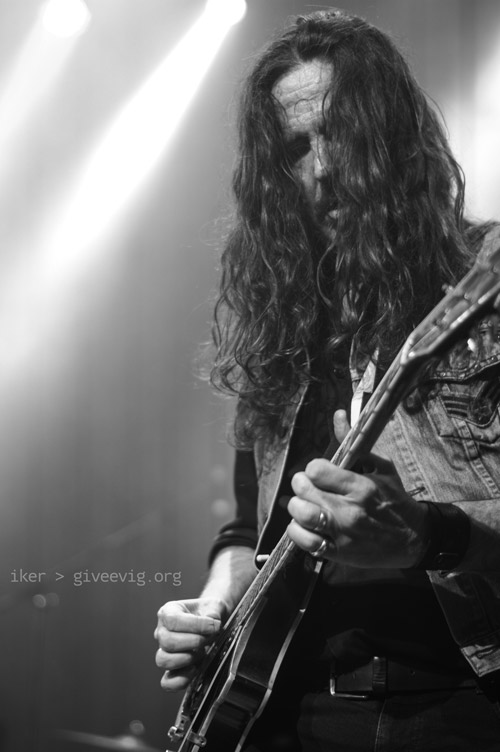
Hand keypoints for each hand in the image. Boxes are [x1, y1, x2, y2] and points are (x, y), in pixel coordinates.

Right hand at [154, 598, 226, 690]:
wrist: (213, 623)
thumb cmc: (210, 612)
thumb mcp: (214, 606)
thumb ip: (213, 613)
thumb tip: (212, 625)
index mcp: (168, 612)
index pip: (172, 620)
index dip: (195, 625)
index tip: (214, 626)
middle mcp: (162, 632)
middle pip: (167, 641)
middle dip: (194, 641)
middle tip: (209, 638)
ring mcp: (164, 651)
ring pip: (163, 660)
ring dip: (187, 658)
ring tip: (203, 651)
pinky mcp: (172, 670)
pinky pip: (167, 682)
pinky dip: (181, 679)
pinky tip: (196, 669)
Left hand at [286, 410, 427, 567]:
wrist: (414, 539)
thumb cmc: (395, 499)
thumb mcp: (381, 467)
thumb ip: (354, 442)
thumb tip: (339, 415)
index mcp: (361, 486)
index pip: (316, 470)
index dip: (312, 469)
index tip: (318, 473)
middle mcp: (350, 510)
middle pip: (304, 490)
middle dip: (300, 485)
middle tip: (306, 487)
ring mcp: (344, 533)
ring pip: (302, 515)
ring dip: (296, 507)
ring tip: (303, 505)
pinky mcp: (339, 553)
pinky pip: (306, 542)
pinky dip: (297, 532)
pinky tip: (303, 526)